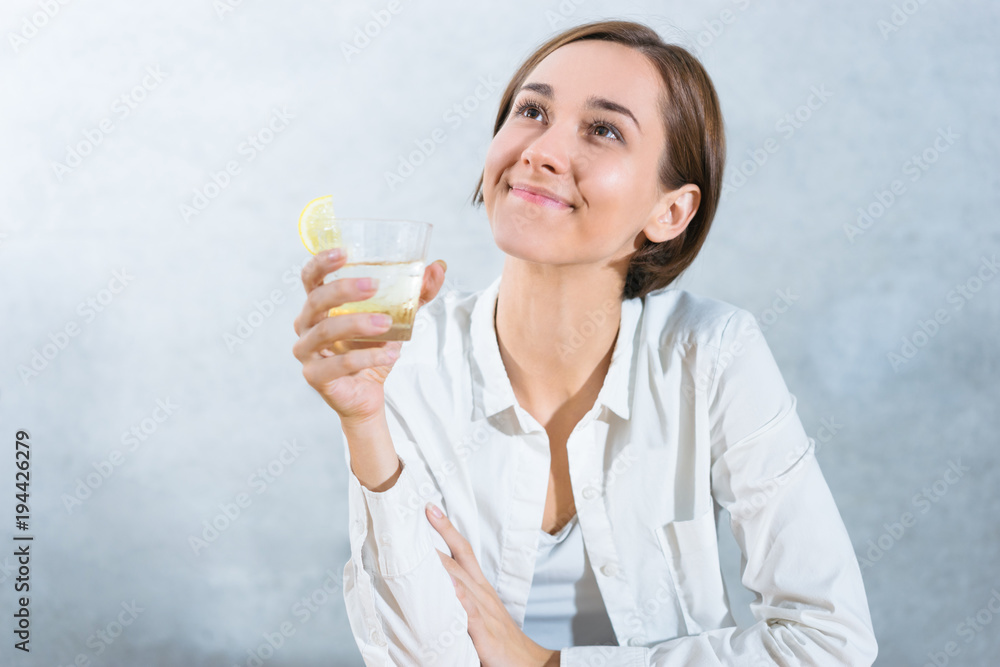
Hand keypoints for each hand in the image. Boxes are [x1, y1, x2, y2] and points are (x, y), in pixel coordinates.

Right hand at [292, 249, 446, 423]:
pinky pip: (341, 363)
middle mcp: (306, 324)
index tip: (344, 252)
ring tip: (388, 323)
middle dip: (345, 290)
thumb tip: (438, 268)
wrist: (367, 393)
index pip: (311, 277)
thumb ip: (416, 295)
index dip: (322, 262)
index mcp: (318, 305)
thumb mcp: (397, 319)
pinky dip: (369, 356)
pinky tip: (392, 352)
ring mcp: (306, 351)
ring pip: (327, 330)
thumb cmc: (372, 349)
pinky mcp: (314, 376)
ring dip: (359, 323)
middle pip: (316, 300)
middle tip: (374, 286)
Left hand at [426, 503, 559, 666]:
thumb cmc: (500, 640)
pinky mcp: (486, 635)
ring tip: (420, 544)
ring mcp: (485, 612)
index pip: (463, 550)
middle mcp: (482, 593)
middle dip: (437, 536)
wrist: (530, 665)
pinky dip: (460, 598)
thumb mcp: (479, 613)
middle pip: (458, 557)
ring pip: (461, 579)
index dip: (447, 528)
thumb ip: (460, 598)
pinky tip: (449, 586)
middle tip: (413, 518)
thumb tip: (434, 583)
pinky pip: (471, 613)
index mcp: (480, 588)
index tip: (430, 508)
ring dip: (440, 561)